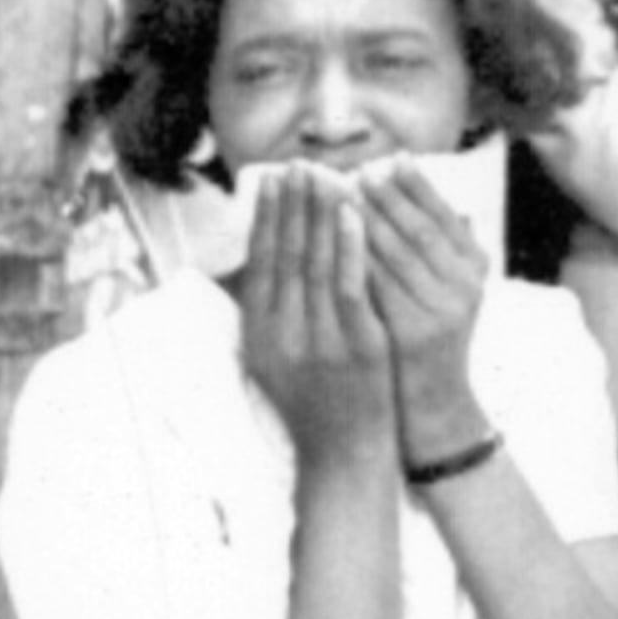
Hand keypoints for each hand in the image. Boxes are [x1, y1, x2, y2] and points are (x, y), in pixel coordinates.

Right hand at [236, 164, 397, 473]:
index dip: (269, 217)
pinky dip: (350, 246)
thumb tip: (264, 249)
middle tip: (301, 163)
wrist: (345, 455)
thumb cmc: (313, 400)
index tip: (274, 179)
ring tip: (328, 174)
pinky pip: (352, 285)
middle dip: (295, 204)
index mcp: (260, 336)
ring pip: (320, 263)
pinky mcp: (358, 345)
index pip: (263, 262)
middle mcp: (284, 336)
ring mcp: (321, 341)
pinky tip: (354, 214)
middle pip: (289, 255)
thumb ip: (270, 310)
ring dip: (323, 213)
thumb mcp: (274, 359)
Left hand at [358, 153, 493, 455]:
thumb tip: (437, 195)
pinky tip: (330, 241)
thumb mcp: (448, 288)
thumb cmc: (433, 336)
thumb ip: (444, 244)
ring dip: (364, 219)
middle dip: (385, 196)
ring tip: (337, 193)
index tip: (390, 159)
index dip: (416, 185)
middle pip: (417, 227)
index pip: (443, 213)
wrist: (433, 405)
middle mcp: (464, 284)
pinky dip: (354, 259)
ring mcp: (440, 310)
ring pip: (394, 253)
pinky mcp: (411, 332)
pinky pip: (376, 286)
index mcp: (475, 266)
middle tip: (356, 168)